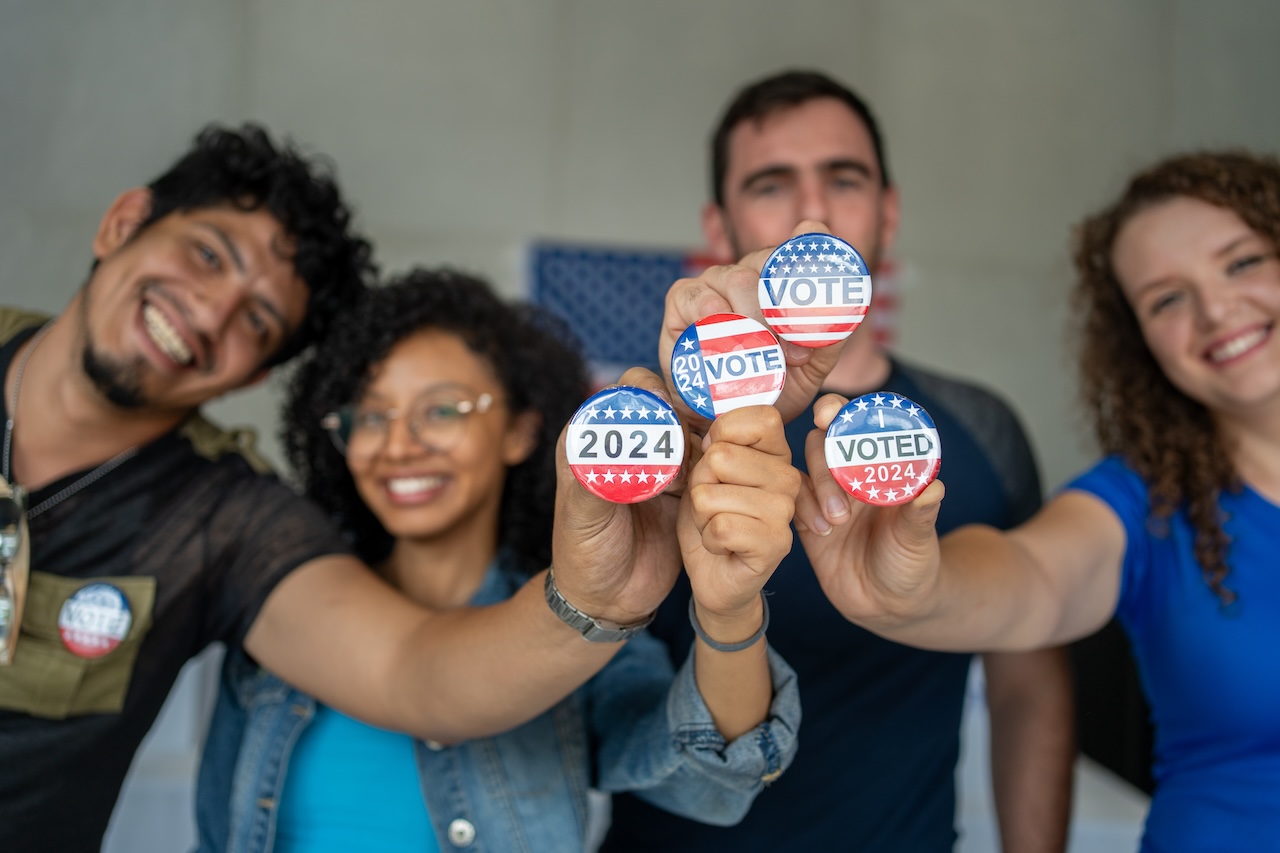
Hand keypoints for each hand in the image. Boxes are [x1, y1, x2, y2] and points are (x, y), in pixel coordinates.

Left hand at [550, 368, 687, 625]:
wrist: (608, 599)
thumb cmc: (584, 556)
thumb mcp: (582, 519)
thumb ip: (593, 483)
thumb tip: (605, 452)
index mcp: (597, 434)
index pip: (632, 388)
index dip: (655, 394)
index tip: (670, 416)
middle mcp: (633, 441)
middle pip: (671, 401)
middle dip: (687, 414)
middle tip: (693, 442)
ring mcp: (662, 462)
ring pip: (695, 428)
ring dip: (705, 440)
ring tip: (696, 471)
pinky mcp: (687, 486)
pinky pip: (709, 460)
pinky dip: (716, 466)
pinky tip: (710, 485)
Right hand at [660, 220, 850, 433]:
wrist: (725, 419)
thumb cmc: (767, 386)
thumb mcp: (810, 367)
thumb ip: (829, 338)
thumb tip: (843, 314)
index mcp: (778, 280)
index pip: (794, 250)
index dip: (807, 248)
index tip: (820, 263)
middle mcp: (747, 273)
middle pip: (768, 264)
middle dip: (784, 309)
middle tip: (796, 353)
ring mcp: (713, 282)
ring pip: (737, 280)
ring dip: (754, 320)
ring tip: (762, 357)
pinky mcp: (682, 297)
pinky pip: (699, 297)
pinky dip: (715, 319)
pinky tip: (725, 343)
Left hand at [681, 406, 798, 640]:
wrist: (715, 575)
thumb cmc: (710, 515)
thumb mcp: (705, 470)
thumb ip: (714, 442)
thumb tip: (710, 435)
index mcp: (775, 452)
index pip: (759, 418)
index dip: (722, 434)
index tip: (717, 462)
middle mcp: (788, 477)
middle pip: (721, 457)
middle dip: (701, 484)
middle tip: (715, 504)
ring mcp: (785, 512)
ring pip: (711, 495)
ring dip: (702, 516)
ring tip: (718, 525)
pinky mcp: (776, 544)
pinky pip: (720, 527)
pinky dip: (709, 539)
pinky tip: (723, 546)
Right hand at [794, 393, 946, 626]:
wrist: (888, 606)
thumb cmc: (911, 565)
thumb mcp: (919, 539)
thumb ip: (921, 514)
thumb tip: (934, 487)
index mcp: (880, 465)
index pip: (857, 423)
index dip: (840, 411)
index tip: (829, 415)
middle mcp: (851, 473)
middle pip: (824, 441)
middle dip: (826, 460)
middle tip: (842, 496)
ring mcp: (826, 494)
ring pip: (804, 469)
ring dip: (816, 488)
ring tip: (836, 523)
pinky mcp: (806, 518)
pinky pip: (791, 499)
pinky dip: (801, 508)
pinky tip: (821, 532)